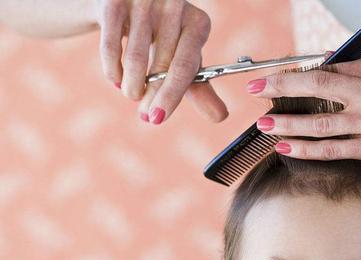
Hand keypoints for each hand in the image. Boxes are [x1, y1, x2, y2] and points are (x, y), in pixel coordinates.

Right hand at [95, 0, 227, 123]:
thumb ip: (200, 88)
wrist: (130, 4)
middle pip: (162, 65)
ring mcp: (144, 2)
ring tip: (132, 94)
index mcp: (198, 23)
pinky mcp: (115, 2)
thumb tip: (220, 117)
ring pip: (136, 58)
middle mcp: (174, 8)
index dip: (172, 96)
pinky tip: (117, 80)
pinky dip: (113, 70)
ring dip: (132, 86)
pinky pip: (111, 47)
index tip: (158, 118)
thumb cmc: (165, 38)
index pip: (186, 66)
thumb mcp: (185, 59)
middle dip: (152, 97)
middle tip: (147, 116)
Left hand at [247, 53, 360, 175]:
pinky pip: (335, 150)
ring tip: (265, 124)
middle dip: (282, 88)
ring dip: (289, 123)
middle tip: (255, 90)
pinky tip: (288, 148)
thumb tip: (331, 63)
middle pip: (319, 88)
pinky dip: (308, 149)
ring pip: (322, 124)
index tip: (274, 76)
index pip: (331, 68)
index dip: (298, 72)